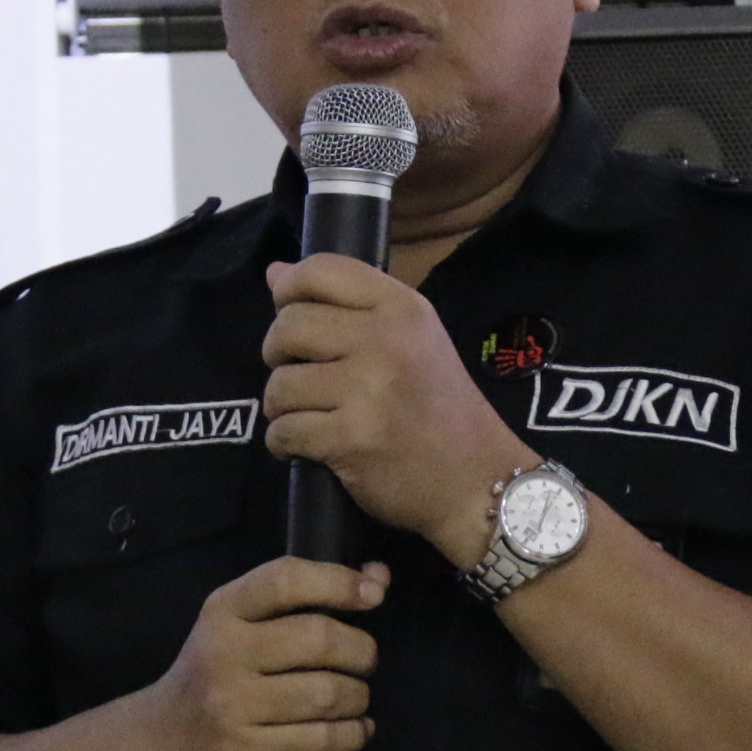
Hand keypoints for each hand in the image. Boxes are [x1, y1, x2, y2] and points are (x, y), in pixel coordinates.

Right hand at [140, 554, 387, 750]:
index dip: (339, 582)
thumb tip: (380, 576)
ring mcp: (233, 706)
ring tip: (355, 699)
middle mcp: (223, 653)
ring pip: (327, 693)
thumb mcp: (239, 628)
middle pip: (317, 638)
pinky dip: (353, 734)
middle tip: (365, 661)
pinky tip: (354, 730)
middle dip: (360, 650)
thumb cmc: (213, 680)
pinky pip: (323, 739)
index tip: (374, 594)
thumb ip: (303, 600)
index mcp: (222, 612)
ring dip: (358, 697)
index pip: (286, 580)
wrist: (161, 750)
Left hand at [261, 253, 532, 560]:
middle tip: (296, 374)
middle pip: (289, 326)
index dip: (289, 288)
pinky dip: (283, 442)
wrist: (477, 480)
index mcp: (403, 307)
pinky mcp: (352, 438)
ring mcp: (369, 390)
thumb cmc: (441, 408)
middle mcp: (386, 340)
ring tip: (304, 414)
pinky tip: (303, 446)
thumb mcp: (413, 340)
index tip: (286, 310)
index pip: (321, 270)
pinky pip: (284, 430)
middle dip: (277, 353)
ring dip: (280, 405)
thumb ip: (348, 306)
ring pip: (281, 383)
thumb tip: (275, 273)